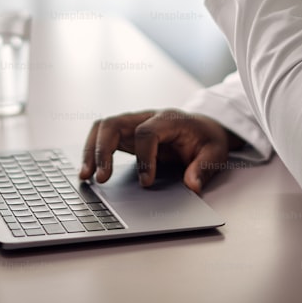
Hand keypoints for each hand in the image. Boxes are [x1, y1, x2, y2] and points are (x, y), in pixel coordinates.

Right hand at [79, 109, 235, 193]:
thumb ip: (204, 168)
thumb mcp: (215, 153)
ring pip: (103, 127)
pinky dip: (92, 152)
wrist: (202, 129)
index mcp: (169, 119)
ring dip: (91, 150)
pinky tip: (88, 172)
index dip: (144, 157)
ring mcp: (133, 123)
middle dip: (103, 150)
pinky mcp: (126, 134)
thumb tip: (192, 185)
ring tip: (86, 176)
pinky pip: (102, 137)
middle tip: (102, 178)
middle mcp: (146, 117)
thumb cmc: (206, 140)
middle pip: (115, 123)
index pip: (146, 132)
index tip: (147, 182)